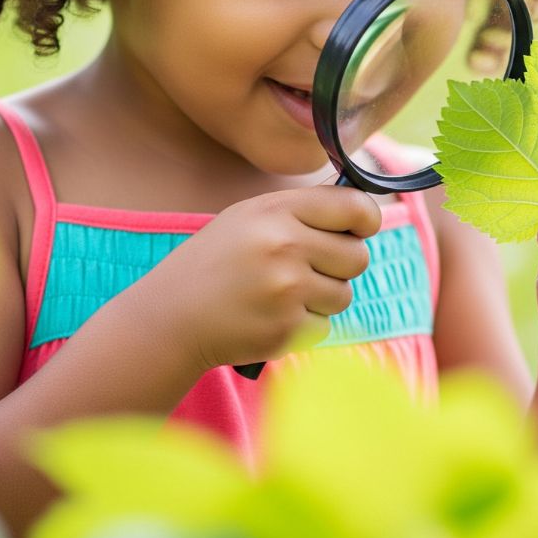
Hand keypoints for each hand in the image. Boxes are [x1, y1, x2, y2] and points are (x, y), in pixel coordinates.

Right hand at [145, 186, 380, 371]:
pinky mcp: (286, 330)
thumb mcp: (250, 218)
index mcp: (277, 211)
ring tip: (281, 294)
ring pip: (343, 295)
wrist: (171, 315)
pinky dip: (304, 326)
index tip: (360, 229)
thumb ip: (303, 212)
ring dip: (322, 298)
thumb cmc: (216, 262)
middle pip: (357, 257)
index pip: (354, 207)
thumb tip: (367, 216)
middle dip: (341, 266)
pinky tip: (270, 317)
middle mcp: (285, 246)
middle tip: (308, 268)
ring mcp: (287, 291)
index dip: (366, 219)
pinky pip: (324, 327)